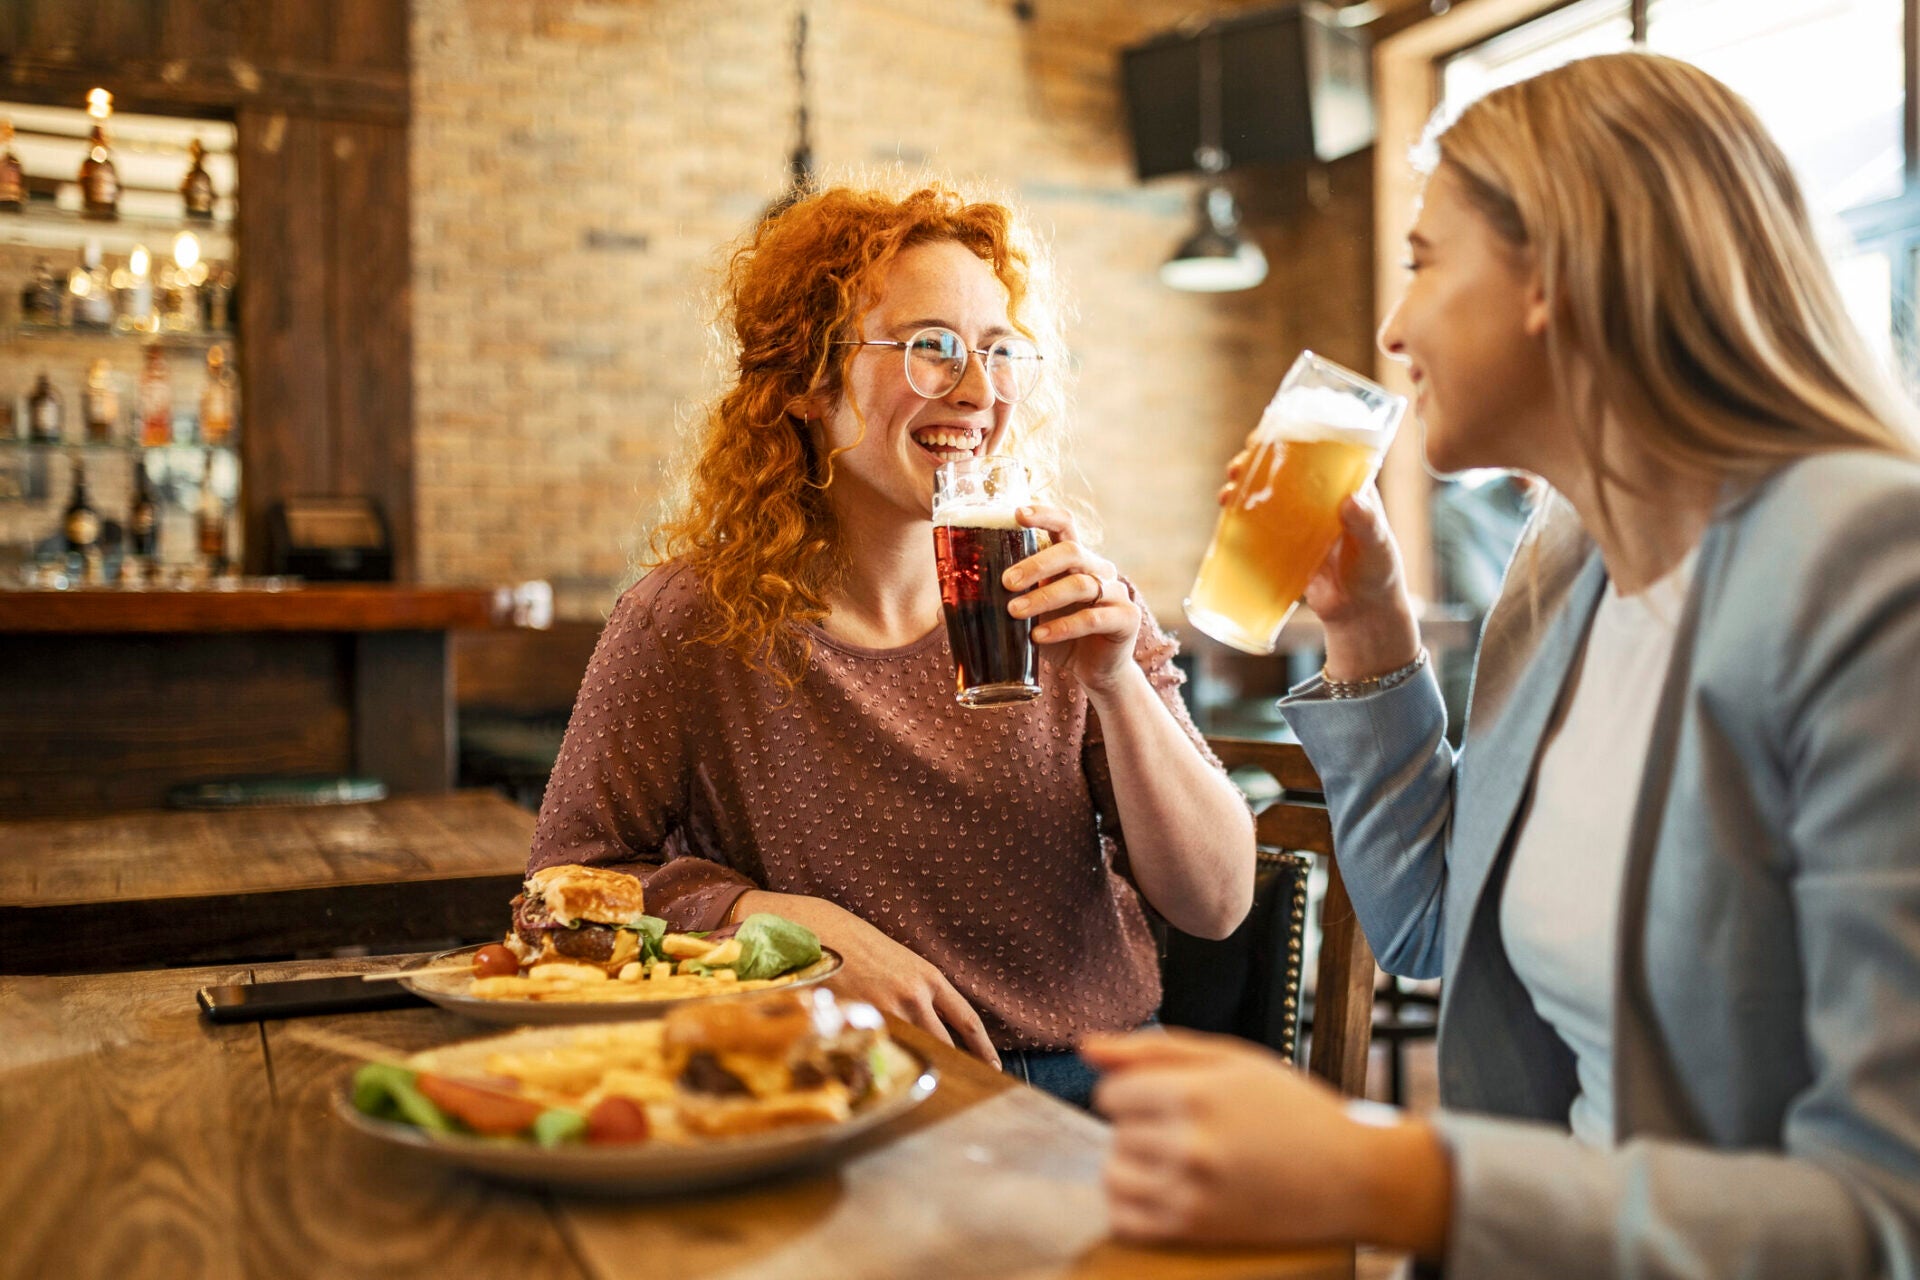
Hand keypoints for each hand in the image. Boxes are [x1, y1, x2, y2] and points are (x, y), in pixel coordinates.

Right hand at [730, 890, 999, 1067]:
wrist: (822, 930)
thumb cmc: (859, 946)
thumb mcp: (899, 962)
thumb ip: (917, 992)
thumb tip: (931, 1027)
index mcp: (928, 977)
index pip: (967, 1019)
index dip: (983, 1048)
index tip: (994, 1068)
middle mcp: (914, 995)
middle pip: (944, 1044)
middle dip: (953, 1067)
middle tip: (961, 1090)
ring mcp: (887, 1009)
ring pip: (911, 1051)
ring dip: (915, 1069)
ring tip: (918, 1087)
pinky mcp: (860, 1019)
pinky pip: (879, 1052)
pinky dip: (882, 1066)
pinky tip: (879, 1078)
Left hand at [1003, 503, 1139, 695]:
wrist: (1094, 672)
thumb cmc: (1058, 636)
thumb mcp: (1028, 616)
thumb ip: (1001, 604)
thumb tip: (947, 607)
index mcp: (1076, 559)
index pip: (1064, 524)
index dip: (1044, 514)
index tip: (1018, 513)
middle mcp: (1099, 569)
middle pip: (1071, 551)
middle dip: (1036, 564)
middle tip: (1006, 583)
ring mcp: (1115, 592)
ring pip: (1081, 584)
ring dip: (1045, 598)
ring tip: (1015, 612)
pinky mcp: (1126, 619)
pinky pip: (1094, 618)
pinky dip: (1063, 627)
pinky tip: (1039, 636)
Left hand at [1083, 1028, 1450, 1255]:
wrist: (1352, 1176)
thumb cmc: (1293, 1109)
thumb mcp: (1231, 1059)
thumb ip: (1152, 1049)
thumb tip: (1086, 1047)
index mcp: (1195, 1093)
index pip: (1110, 1094)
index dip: (1135, 1092)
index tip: (1169, 1098)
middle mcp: (1188, 1144)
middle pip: (1114, 1135)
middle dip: (1140, 1129)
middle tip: (1187, 1129)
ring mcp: (1191, 1193)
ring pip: (1113, 1177)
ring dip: (1133, 1168)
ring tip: (1174, 1160)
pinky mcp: (1197, 1230)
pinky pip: (1125, 1221)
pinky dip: (1132, 1207)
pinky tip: (1164, 1192)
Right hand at [1220, 438, 1417, 678]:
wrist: (1361, 614)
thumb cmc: (1379, 574)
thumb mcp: (1377, 546)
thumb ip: (1368, 525)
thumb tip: (1350, 501)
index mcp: (1345, 486)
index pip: (1318, 450)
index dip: (1292, 435)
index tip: (1268, 431)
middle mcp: (1319, 497)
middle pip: (1283, 467)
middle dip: (1257, 460)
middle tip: (1240, 464)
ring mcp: (1299, 520)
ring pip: (1266, 493)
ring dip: (1243, 485)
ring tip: (1227, 490)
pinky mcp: (1284, 544)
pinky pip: (1258, 523)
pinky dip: (1240, 515)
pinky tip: (1226, 512)